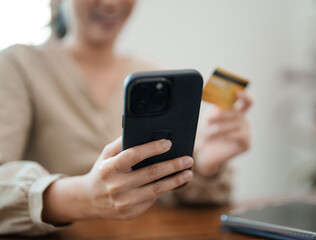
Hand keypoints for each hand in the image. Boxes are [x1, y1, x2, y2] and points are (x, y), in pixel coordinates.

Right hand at [42, 138, 192, 223]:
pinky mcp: (130, 213)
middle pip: (151, 173)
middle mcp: (116, 186)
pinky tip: (175, 183)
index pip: (133, 155)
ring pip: (157, 189)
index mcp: (109, 168)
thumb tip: (145, 131)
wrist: (88, 200)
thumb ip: (123, 142)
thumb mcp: (107, 154)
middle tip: (188, 159)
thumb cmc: (102, 171)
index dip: (152, 148)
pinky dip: (165, 190)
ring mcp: (124, 202)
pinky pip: (152, 199)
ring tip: (188, 172)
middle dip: (173, 165)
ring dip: (176, 180)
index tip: (168, 143)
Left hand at [194, 91, 252, 177]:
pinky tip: (222, 138)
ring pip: (236, 124)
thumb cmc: (208, 131)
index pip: (248, 101)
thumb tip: (219, 103)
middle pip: (237, 113)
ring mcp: (247, 132)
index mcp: (238, 112)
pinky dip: (229, 135)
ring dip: (220, 128)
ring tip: (209, 133)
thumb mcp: (210, 116)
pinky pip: (241, 135)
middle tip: (208, 119)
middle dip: (222, 116)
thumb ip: (217, 108)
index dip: (245, 95)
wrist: (205, 151)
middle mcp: (244, 121)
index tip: (237, 92)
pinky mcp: (247, 144)